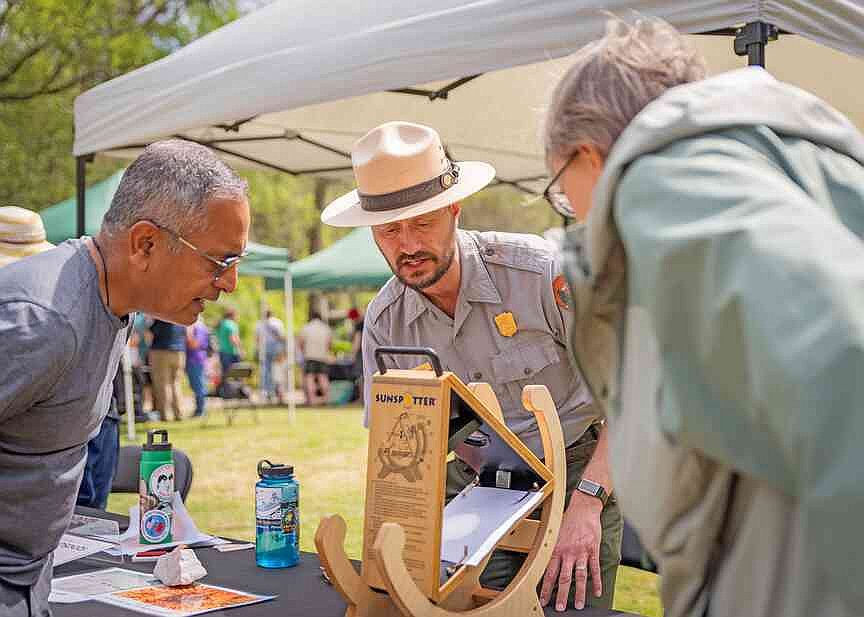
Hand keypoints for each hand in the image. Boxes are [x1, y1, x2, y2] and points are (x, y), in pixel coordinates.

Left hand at [540, 492, 602, 610]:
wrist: (583, 508)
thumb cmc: (568, 520)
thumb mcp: (555, 534)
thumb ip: (552, 550)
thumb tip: (546, 565)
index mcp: (556, 549)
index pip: (549, 573)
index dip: (545, 588)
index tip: (543, 599)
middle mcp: (568, 552)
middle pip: (564, 578)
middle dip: (561, 595)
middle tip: (560, 608)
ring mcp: (581, 552)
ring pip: (579, 576)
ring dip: (579, 592)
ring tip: (580, 605)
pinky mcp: (593, 550)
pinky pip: (595, 568)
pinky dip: (597, 582)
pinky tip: (597, 592)